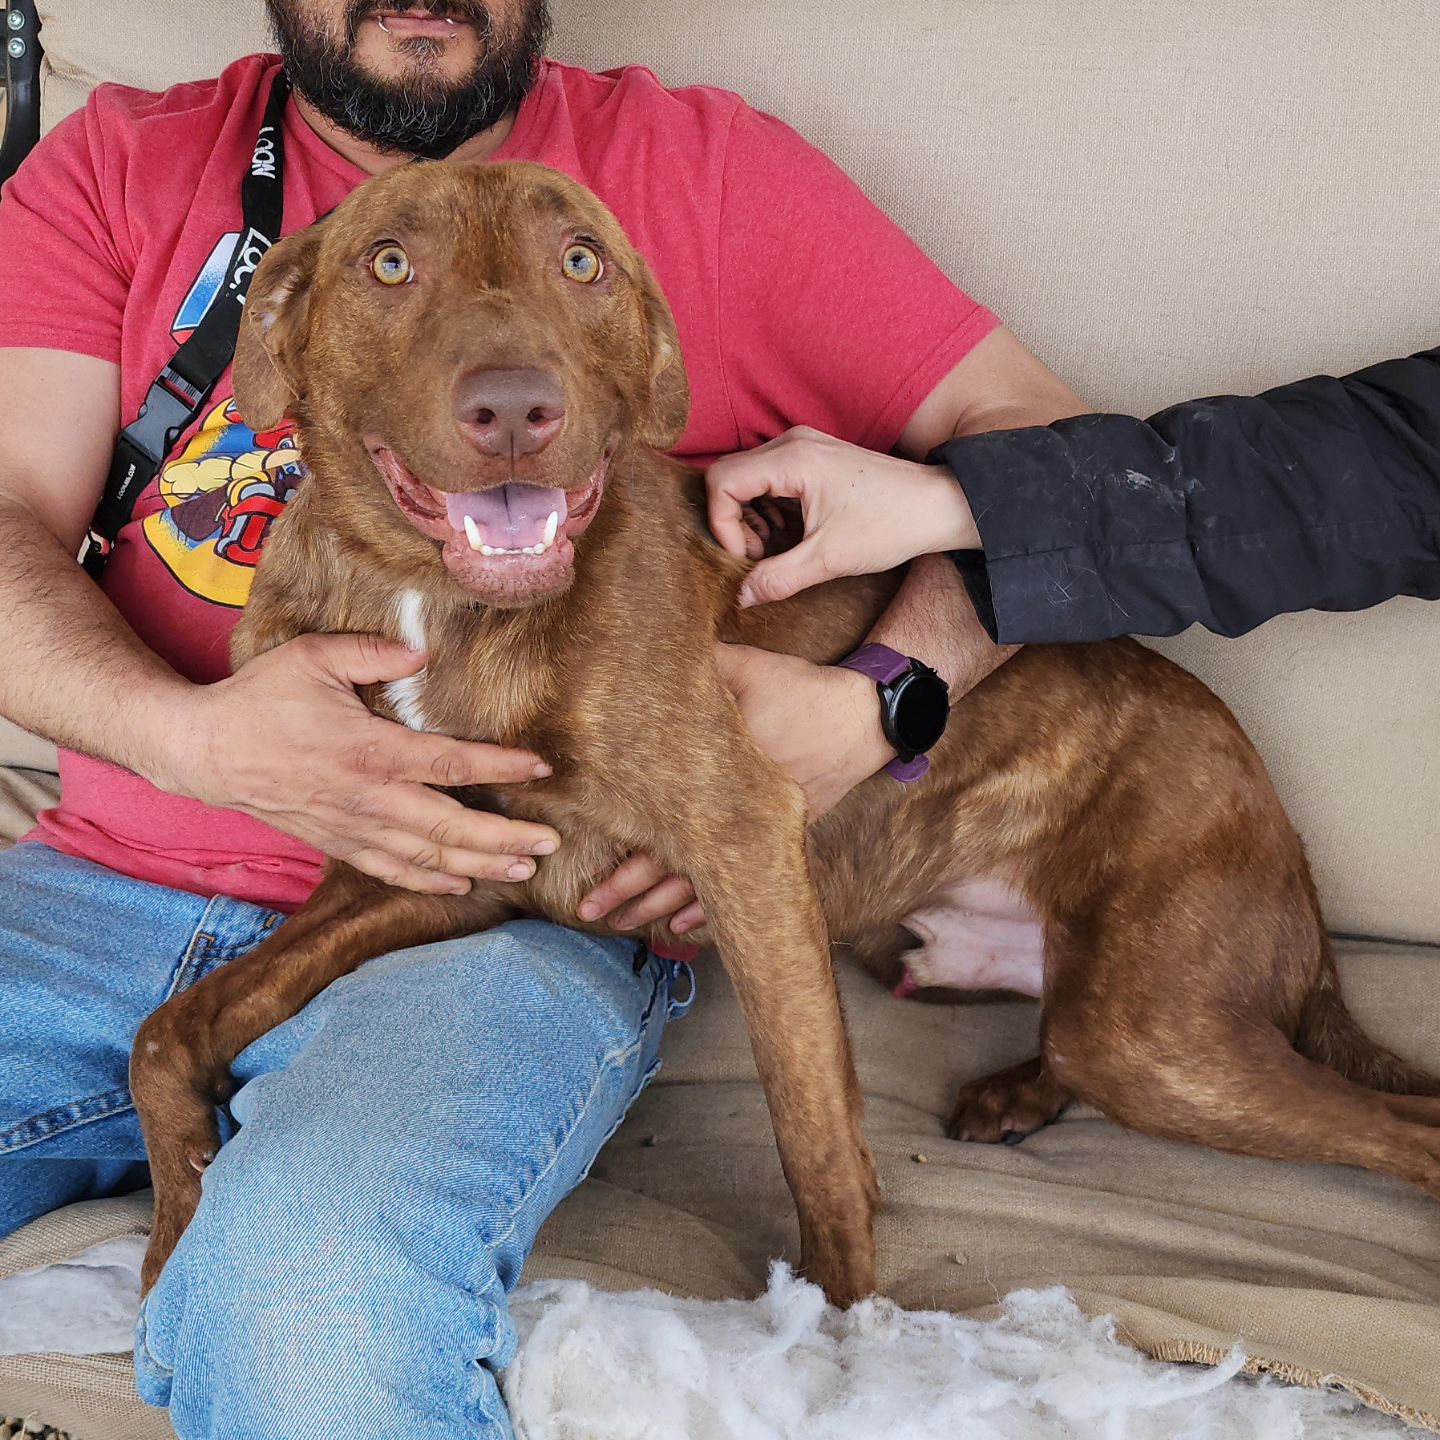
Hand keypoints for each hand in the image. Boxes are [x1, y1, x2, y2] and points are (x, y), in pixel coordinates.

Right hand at [147, 633, 561, 895]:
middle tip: (552, 842)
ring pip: (427, 857)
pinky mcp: (335, 843)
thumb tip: (421, 654)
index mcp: (370, 749)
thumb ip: (371, 653)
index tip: (540, 769)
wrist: (204, 750)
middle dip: (506, 838)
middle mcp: (368, 797)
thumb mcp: (312, 657)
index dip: (500, 767)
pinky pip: (390, 870)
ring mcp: (352, 827)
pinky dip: (428, 881)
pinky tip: (461, 886)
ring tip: (525, 869)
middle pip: (451, 826)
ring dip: (479, 866)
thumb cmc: (260, 698)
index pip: (451, 763)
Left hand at [577, 642, 891, 940]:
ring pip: (707, 883)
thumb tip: (637, 642)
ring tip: (627, 926)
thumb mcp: (741, 667)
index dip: (622, 871)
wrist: (864, 716)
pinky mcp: (781, 834)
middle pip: (675, 871)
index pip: (662, 836)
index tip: (587, 895)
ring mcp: (762, 830)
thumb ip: (690, 664)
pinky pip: (743, 877)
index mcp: (720, 780)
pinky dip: (713, 904)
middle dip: (630, 896)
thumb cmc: (797, 687)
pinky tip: (687, 926)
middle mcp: (739, 816)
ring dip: (663, 907)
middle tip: (590, 915)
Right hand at [707, 426, 979, 606]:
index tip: (745, 558)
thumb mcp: (828, 560)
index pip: (722, 481)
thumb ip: (778, 578)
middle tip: (758, 557)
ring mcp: (803, 446)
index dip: (722, 524)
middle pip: (730, 477)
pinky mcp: (813, 457)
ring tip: (773, 550)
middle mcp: (792, 442)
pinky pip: (769, 478)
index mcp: (792, 459)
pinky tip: (787, 534)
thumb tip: (740, 597)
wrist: (937, 505)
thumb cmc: (890, 525)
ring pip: (747, 477)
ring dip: (749, 517)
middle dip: (733, 523)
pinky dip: (767, 508)